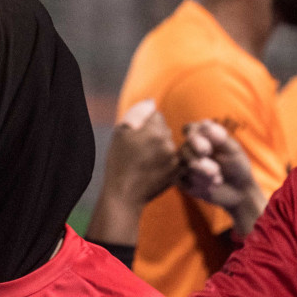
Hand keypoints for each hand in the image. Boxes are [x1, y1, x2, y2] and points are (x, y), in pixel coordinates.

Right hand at [87, 100, 178, 245]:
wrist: (124, 194)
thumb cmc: (118, 162)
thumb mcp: (120, 133)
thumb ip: (137, 114)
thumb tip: (152, 102)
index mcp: (154, 130)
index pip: (155, 115)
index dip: (143, 125)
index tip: (135, 137)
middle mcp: (168, 143)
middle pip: (164, 129)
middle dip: (154, 135)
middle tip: (139, 151)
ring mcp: (175, 158)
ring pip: (169, 144)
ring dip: (160, 148)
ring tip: (144, 162)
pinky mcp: (178, 171)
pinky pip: (174, 158)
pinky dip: (165, 161)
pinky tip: (151, 169)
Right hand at [179, 121, 265, 234]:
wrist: (239, 191)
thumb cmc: (237, 166)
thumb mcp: (233, 151)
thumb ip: (220, 138)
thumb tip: (205, 124)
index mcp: (202, 136)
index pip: (190, 129)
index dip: (194, 137)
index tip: (206, 149)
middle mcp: (190, 148)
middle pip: (184, 149)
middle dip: (199, 161)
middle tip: (216, 170)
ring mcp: (184, 164)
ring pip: (182, 165)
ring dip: (201, 173)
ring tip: (218, 179)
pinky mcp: (182, 180)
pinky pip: (181, 179)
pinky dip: (197, 183)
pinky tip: (210, 187)